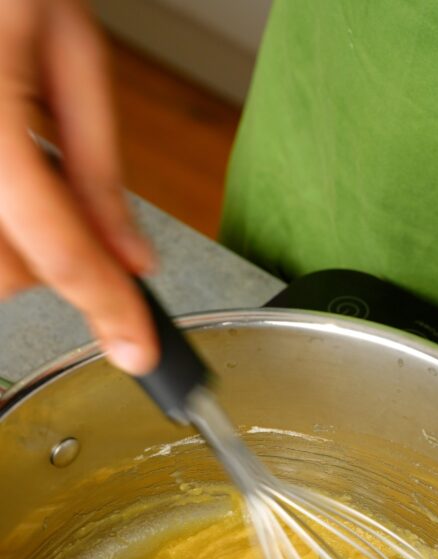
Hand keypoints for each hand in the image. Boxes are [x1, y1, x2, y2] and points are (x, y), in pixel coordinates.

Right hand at [0, 0, 157, 372]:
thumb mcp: (71, 46)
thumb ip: (98, 167)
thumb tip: (130, 258)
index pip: (62, 249)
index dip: (108, 306)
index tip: (137, 346)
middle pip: (10, 275)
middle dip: (57, 263)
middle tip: (80, 210)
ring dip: (21, 248)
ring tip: (29, 172)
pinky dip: (1, 227)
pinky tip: (8, 179)